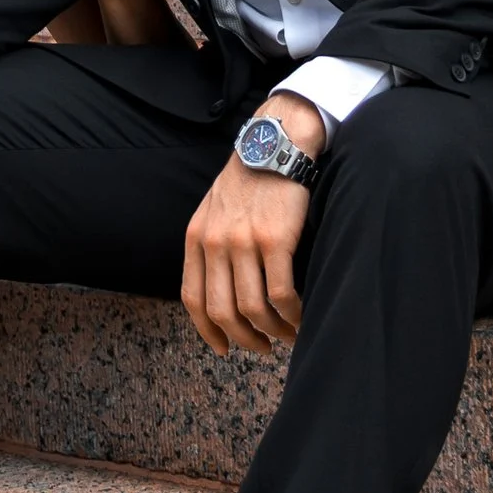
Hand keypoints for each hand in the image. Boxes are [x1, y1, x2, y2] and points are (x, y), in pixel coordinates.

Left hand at [183, 149, 311, 357]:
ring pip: (253, 308)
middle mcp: (215, 242)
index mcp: (196, 237)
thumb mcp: (214, 210)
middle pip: (222, 310)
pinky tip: (300, 317)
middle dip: (243, 338)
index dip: (207, 331)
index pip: (193, 298)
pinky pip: (281, 294)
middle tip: (262, 347)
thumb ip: (211, 245)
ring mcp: (244, 242)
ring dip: (272, 331)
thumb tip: (220, 290)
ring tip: (287, 334)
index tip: (223, 348)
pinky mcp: (275, 240)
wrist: (276, 144)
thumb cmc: (251, 179)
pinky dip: (291, 315)